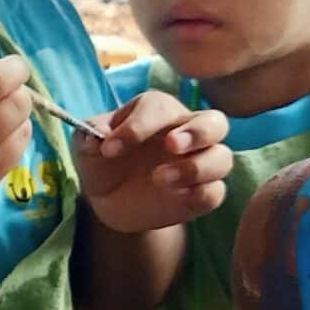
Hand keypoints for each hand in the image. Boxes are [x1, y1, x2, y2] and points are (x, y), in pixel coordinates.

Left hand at [74, 91, 231, 235]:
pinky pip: (216, 191)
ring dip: (196, 167)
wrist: (111, 201)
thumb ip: (89, 136)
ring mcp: (200, 163)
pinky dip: (199, 192)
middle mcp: (188, 132)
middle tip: (171, 145)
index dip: (137, 125)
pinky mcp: (203, 193)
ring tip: (160, 178)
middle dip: (197, 132)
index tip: (109, 148)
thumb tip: (97, 135)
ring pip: (222, 158)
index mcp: (159, 112)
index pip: (160, 107)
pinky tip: (174, 196)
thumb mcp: (88, 148)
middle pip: (214, 122)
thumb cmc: (104, 162)